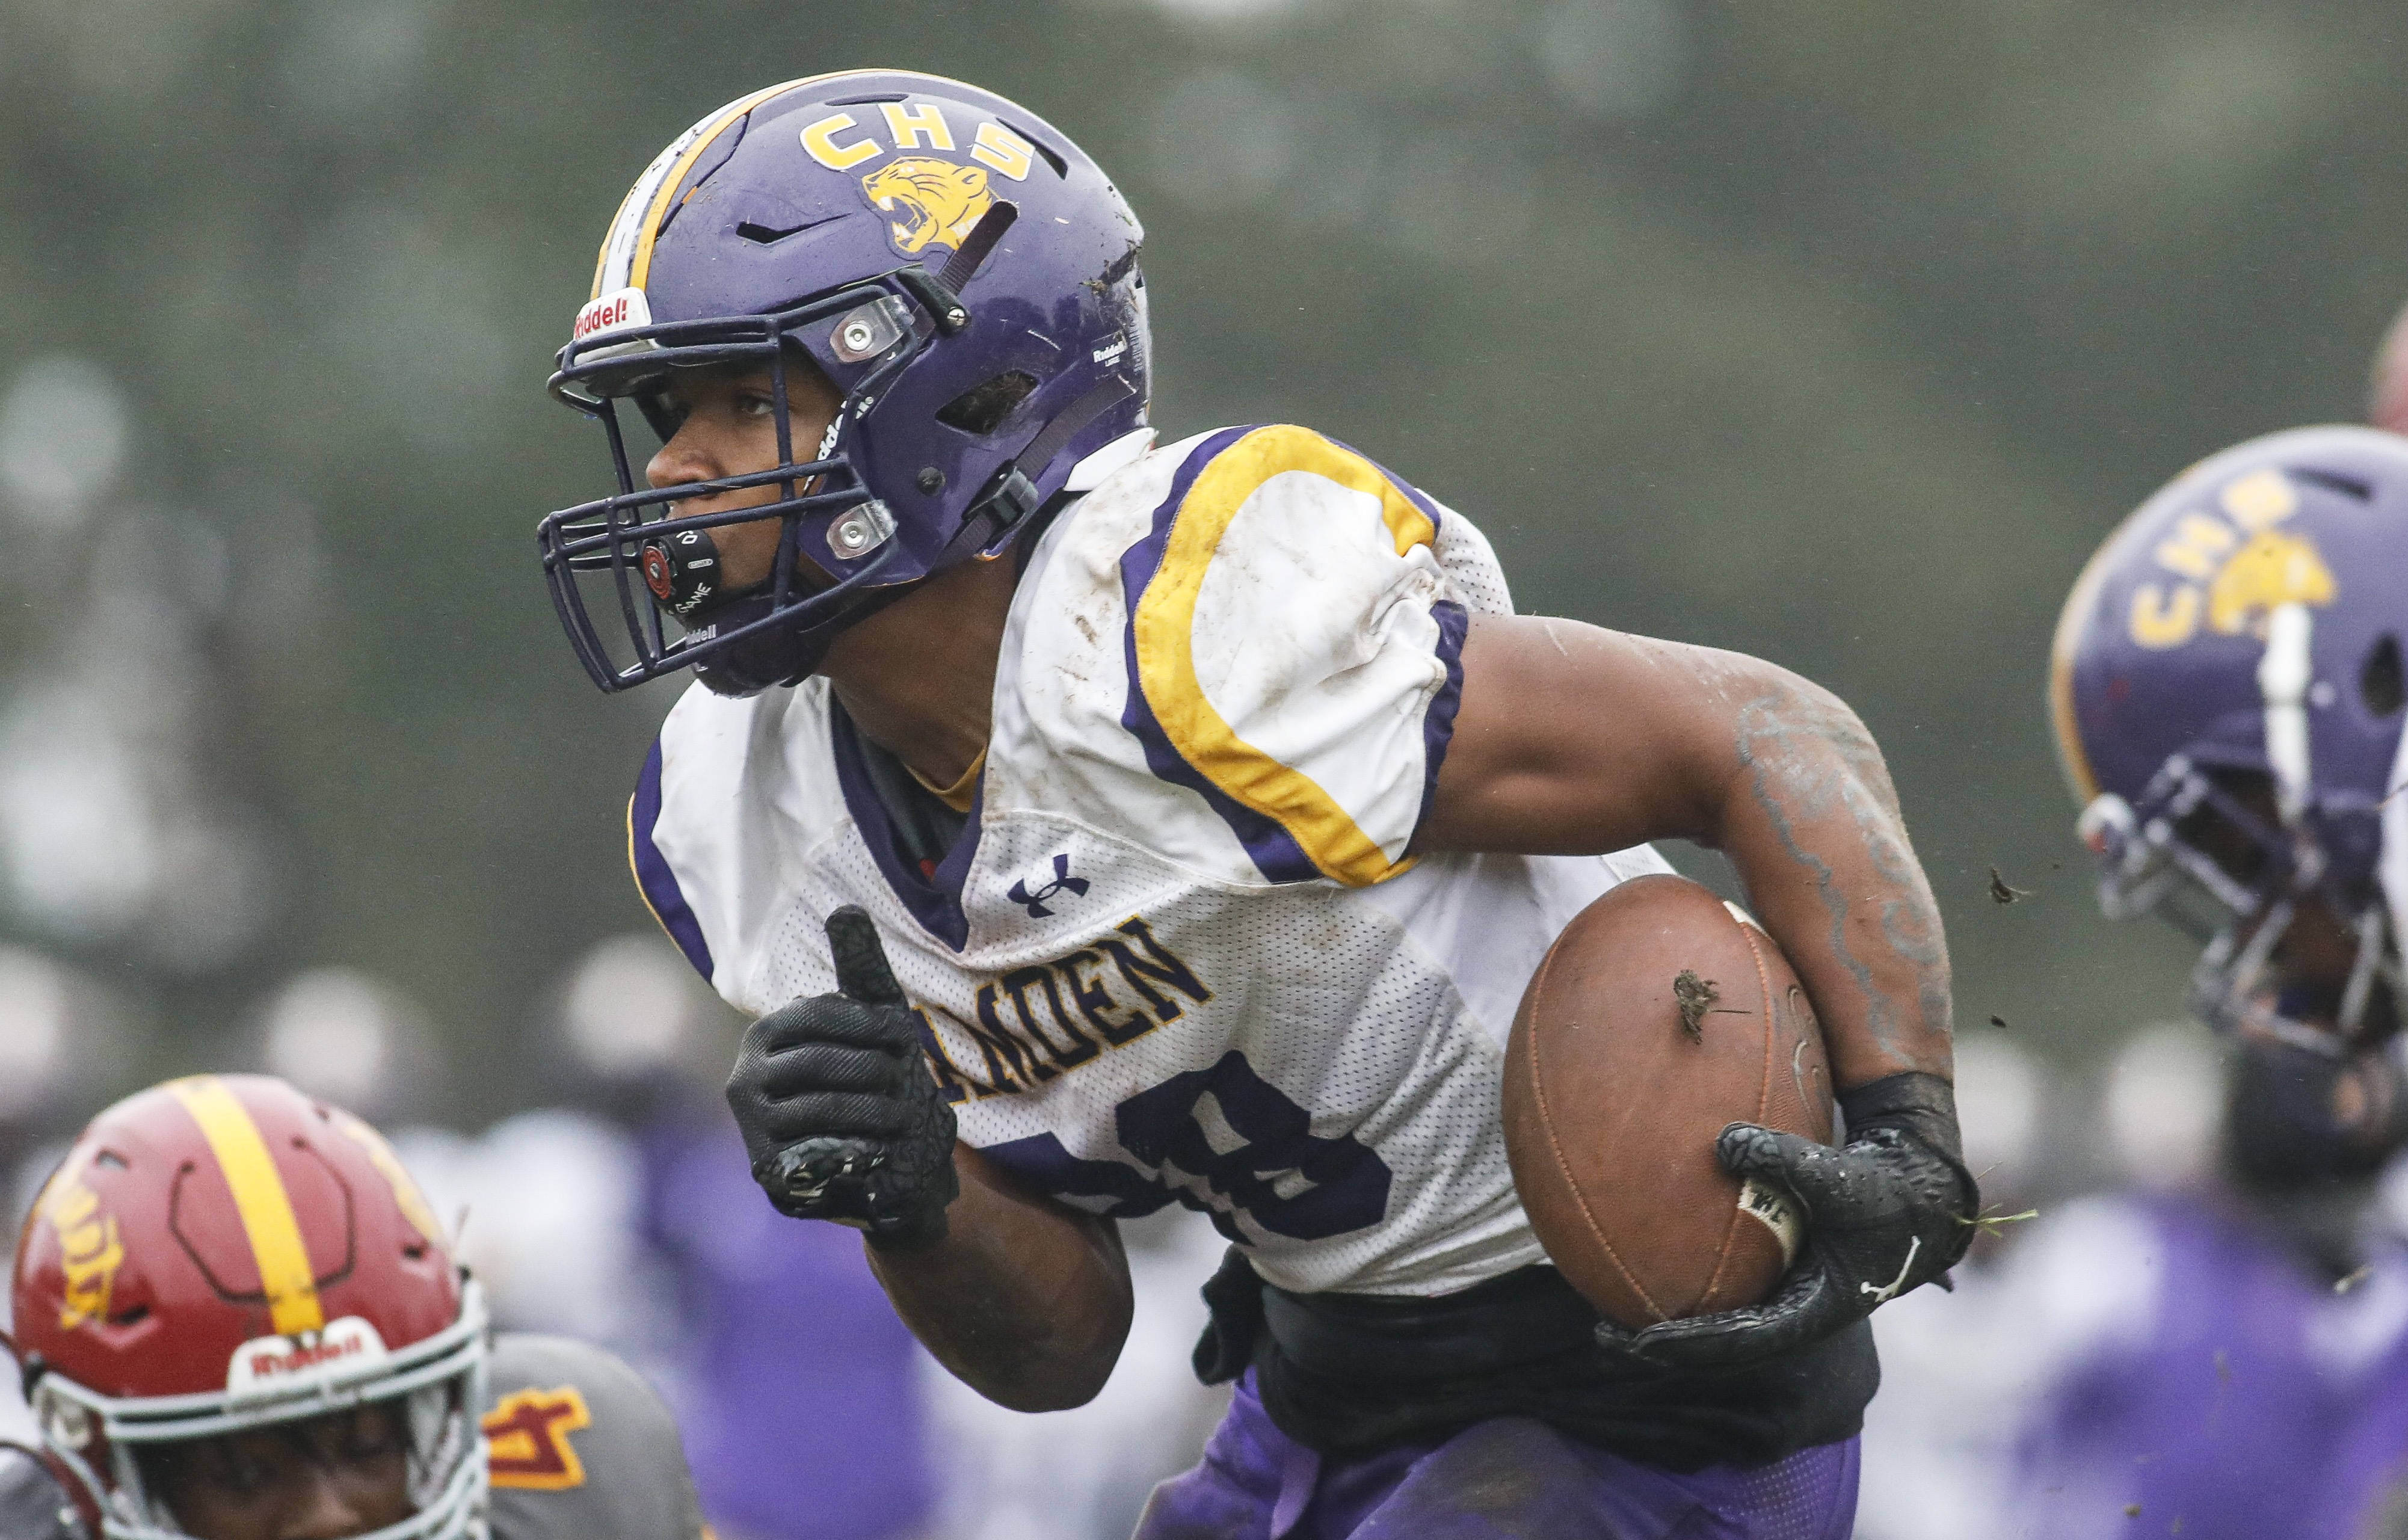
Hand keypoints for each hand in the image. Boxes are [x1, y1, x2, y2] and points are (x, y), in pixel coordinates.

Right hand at [725, 906, 959, 1247]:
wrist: (900, 1161)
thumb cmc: (884, 1082)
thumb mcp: (879, 1020)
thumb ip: (861, 968)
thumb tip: (845, 908)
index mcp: (767, 1034)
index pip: (815, 1016)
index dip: (867, 1025)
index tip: (902, 1038)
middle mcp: (745, 1078)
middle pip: (819, 1062)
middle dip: (874, 1070)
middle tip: (900, 1081)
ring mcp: (753, 1128)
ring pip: (821, 1107)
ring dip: (875, 1110)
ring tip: (898, 1115)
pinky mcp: (769, 1172)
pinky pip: (818, 1153)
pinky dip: (858, 1149)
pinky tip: (879, 1150)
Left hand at [1599, 1090, 1975, 1368]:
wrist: (1919, 1195)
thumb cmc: (1885, 1192)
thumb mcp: (1840, 1177)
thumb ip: (1784, 1158)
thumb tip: (1720, 1139)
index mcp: (1809, 1310)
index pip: (1737, 1341)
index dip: (1686, 1345)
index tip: (1638, 1341)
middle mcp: (1791, 1312)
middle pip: (1716, 1345)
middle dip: (1660, 1346)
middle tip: (1603, 1335)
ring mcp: (1784, 1297)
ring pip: (1718, 1322)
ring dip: (1669, 1321)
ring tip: (1607, 1311)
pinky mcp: (1778, 1274)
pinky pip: (1725, 1287)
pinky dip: (1689, 1281)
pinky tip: (1645, 1255)